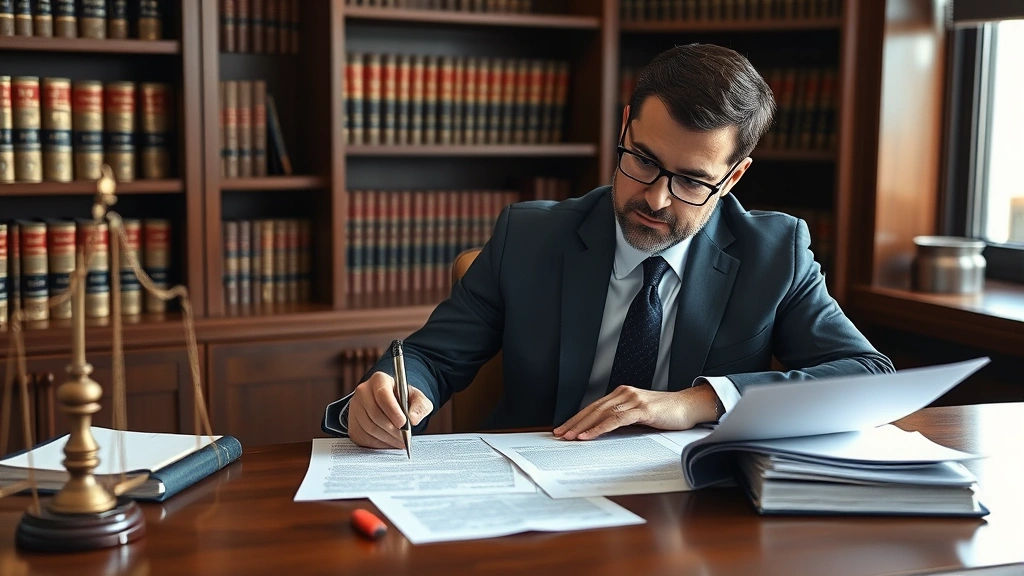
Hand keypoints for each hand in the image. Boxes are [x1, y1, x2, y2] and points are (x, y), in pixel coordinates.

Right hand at [348, 371, 433, 448]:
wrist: (392, 403)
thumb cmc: (404, 399)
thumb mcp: (418, 398)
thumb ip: (420, 406)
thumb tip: (413, 420)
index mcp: (380, 380)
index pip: (382, 394)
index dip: (393, 411)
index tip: (404, 423)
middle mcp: (363, 391)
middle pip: (375, 413)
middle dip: (392, 429)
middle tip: (405, 438)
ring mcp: (355, 407)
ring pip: (368, 427)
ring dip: (386, 438)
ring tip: (400, 442)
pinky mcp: (352, 422)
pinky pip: (363, 436)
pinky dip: (377, 443)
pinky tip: (389, 442)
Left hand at [553, 384, 720, 440]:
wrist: (689, 407)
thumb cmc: (666, 413)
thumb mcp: (639, 415)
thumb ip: (623, 419)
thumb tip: (603, 432)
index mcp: (622, 394)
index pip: (594, 407)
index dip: (577, 418)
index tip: (564, 428)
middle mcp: (624, 393)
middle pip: (593, 409)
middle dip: (574, 422)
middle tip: (559, 434)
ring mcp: (633, 400)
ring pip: (601, 413)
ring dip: (583, 426)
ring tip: (569, 437)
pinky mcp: (641, 409)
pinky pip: (615, 419)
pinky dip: (599, 428)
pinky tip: (588, 435)